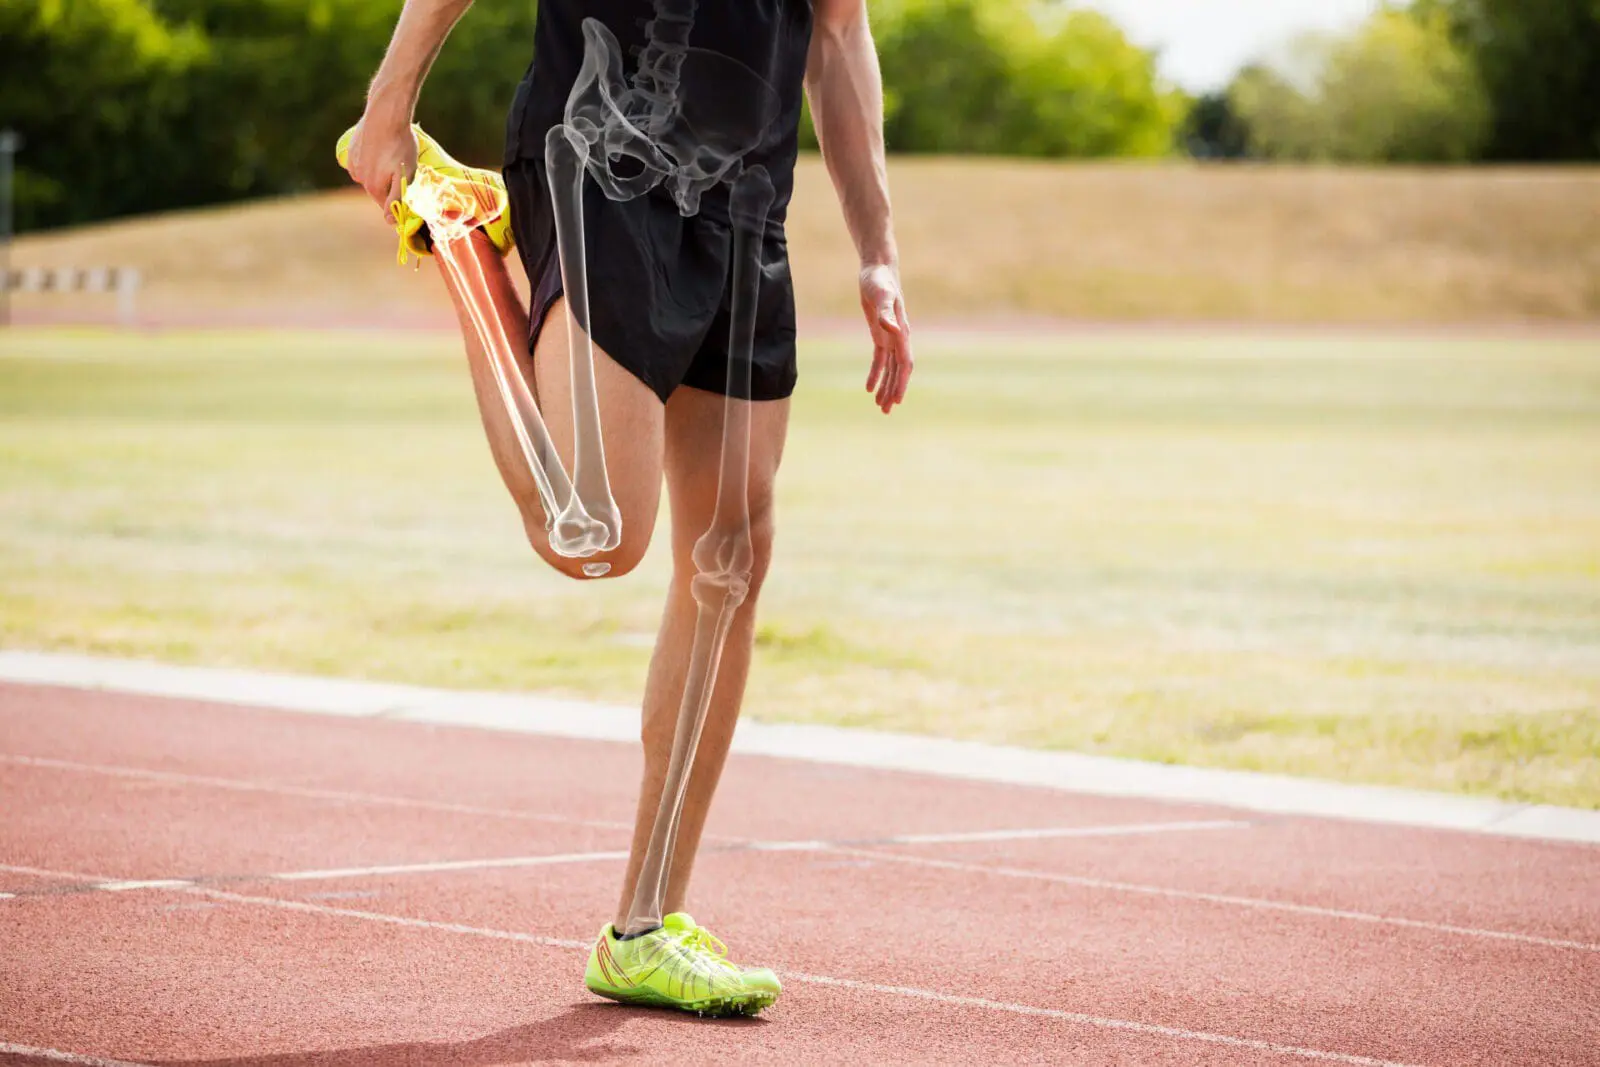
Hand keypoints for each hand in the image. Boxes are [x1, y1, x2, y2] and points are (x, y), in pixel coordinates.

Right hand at [345, 110, 417, 224]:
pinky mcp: (352, 150)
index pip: (387, 206)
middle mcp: (359, 178)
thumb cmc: (400, 144)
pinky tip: (381, 147)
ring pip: (371, 175)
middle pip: (378, 190)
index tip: (408, 188)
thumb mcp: (405, 175)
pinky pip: (364, 162)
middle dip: (390, 183)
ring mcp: (353, 163)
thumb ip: (396, 199)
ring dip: (381, 170)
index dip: (398, 200)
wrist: (385, 114)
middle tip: (403, 166)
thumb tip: (389, 221)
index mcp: (373, 187)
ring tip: (393, 154)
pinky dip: (372, 158)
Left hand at [860, 263, 912, 413]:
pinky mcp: (880, 334)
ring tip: (880, 406)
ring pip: (890, 369)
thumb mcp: (880, 295)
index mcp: (902, 332)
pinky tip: (869, 388)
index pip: (905, 363)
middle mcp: (899, 338)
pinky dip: (876, 373)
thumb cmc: (879, 281)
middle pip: (899, 371)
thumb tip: (892, 331)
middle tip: (886, 411)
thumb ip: (885, 314)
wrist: (877, 270)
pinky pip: (880, 360)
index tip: (897, 400)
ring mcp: (890, 337)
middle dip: (894, 390)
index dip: (901, 382)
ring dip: (886, 386)